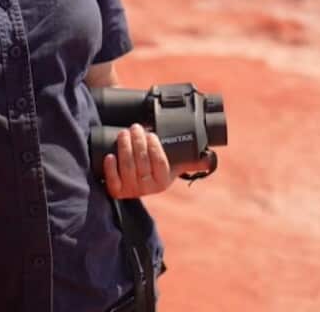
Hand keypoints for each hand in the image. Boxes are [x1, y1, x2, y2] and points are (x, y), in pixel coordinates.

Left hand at [102, 124, 216, 198]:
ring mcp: (131, 190)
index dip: (154, 147)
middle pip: (142, 162)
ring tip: (124, 133)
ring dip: (124, 148)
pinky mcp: (116, 191)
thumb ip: (192, 160)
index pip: (159, 163)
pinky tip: (110, 155)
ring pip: (127, 167)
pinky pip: (112, 181)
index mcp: (162, 182)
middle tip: (135, 127)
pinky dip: (111, 168)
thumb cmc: (156, 169)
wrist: (136, 181)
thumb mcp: (174, 165)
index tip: (151, 134)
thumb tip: (209, 158)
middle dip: (138, 141)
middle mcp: (147, 189)